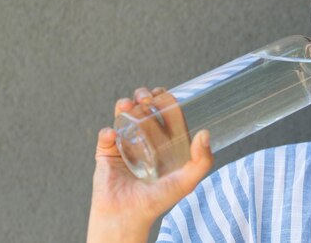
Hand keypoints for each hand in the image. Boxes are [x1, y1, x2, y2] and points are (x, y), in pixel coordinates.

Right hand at [87, 87, 213, 241]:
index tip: (163, 93)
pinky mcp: (106, 153)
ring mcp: (124, 145)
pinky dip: (107, 132)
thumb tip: (205, 133)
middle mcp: (144, 140)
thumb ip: (202, 162)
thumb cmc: (157, 201)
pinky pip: (105, 136)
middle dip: (143, 98)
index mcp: (163, 143)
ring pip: (123, 116)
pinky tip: (112, 135)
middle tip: (146, 98)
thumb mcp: (186, 182)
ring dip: (124, 106)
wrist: (126, 218)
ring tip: (128, 106)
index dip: (163, 100)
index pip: (164, 114)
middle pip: (143, 109)